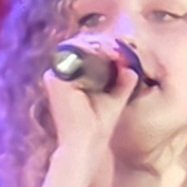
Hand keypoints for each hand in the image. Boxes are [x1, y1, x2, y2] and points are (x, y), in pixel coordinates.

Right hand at [39, 30, 138, 186]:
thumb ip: (122, 81)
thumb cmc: (99, 125)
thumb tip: (132, 67)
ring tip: (120, 51)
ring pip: (79, 47)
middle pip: (83, 48)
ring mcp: (55, 75)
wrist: (88, 142)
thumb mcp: (116, 98)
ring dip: (102, 45)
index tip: (125, 52)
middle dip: (106, 44)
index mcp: (70, 79)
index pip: (87, 54)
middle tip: (125, 48)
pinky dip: (94, 51)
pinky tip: (111, 53)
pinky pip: (75, 56)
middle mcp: (59, 75)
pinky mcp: (54, 78)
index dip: (106, 49)